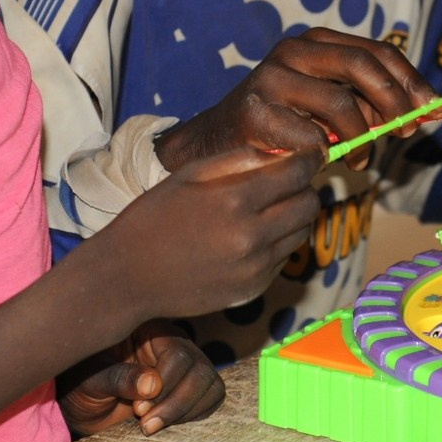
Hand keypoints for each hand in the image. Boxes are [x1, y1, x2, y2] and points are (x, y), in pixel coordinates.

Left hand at [58, 320, 223, 436]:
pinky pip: (212, 399)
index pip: (178, 354)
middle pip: (200, 371)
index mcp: (152, 331)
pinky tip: (165, 424)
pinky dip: (195, 416)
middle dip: (177, 403)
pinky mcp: (192, 389)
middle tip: (146, 424)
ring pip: (211, 385)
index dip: (165, 385)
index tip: (138, 409)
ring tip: (152, 425)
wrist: (83, 405)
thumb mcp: (91, 380)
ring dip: (187, 412)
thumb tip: (152, 384)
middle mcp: (175, 344)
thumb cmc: (81, 384)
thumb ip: (118, 378)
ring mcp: (187, 367)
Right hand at [81, 143, 323, 323]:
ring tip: (270, 208)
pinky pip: (284, 257)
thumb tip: (282, 153)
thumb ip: (239, 159)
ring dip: (295, 216)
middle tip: (289, 182)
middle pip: (309, 204)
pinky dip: (278, 243)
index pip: (297, 173)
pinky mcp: (254, 289)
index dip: (311, 159)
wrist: (127, 277)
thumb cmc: (154, 217)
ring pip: (302, 231)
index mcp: (234, 200)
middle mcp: (251, 236)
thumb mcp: (190, 174)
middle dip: (305, 187)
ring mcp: (255, 267)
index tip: (313, 154)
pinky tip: (252, 237)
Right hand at [154, 28, 439, 171]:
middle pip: (362, 65)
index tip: (436, 109)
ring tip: (362, 158)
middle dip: (395, 100)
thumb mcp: (333, 105)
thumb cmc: (287, 125)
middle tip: (407, 130)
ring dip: (362, 137)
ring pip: (340, 103)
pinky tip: (319, 160)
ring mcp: (271, 78)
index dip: (412, 81)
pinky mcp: (255, 112)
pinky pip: (311, 138)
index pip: (378, 51)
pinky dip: (325, 153)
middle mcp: (293, 50)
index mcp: (317, 41)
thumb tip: (426, 110)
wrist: (219, 145)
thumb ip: (372, 103)